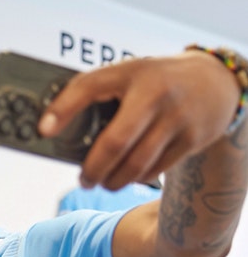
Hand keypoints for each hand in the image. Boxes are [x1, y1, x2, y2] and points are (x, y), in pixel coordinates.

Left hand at [39, 50, 241, 189]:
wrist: (215, 82)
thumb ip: (91, 92)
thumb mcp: (125, 75)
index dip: (63, 109)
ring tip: (103, 182)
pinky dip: (137, 178)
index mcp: (132, 73)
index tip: (43, 130)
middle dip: (93, 169)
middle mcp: (156, 94)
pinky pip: (156, 169)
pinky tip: (129, 176)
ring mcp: (177, 118)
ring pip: (136, 164)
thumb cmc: (154, 81)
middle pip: (114, 142)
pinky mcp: (192, 139)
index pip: (89, 86)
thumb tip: (50, 126)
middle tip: (84, 180)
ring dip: (113, 181)